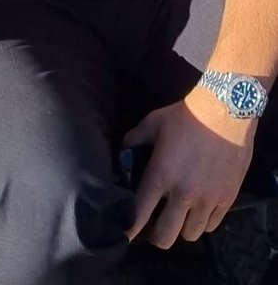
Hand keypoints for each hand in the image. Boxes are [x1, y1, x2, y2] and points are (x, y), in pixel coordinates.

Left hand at [124, 87, 255, 246]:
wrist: (224, 113)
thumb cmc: (184, 117)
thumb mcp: (152, 123)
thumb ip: (134, 140)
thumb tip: (123, 153)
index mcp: (160, 176)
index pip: (139, 214)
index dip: (129, 228)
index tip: (125, 234)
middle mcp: (182, 194)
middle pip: (166, 236)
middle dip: (156, 235)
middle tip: (154, 225)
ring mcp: (206, 200)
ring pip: (190, 235)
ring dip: (181, 228)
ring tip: (178, 216)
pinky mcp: (226, 200)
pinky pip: (211, 226)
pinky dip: (202, 222)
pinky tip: (197, 211)